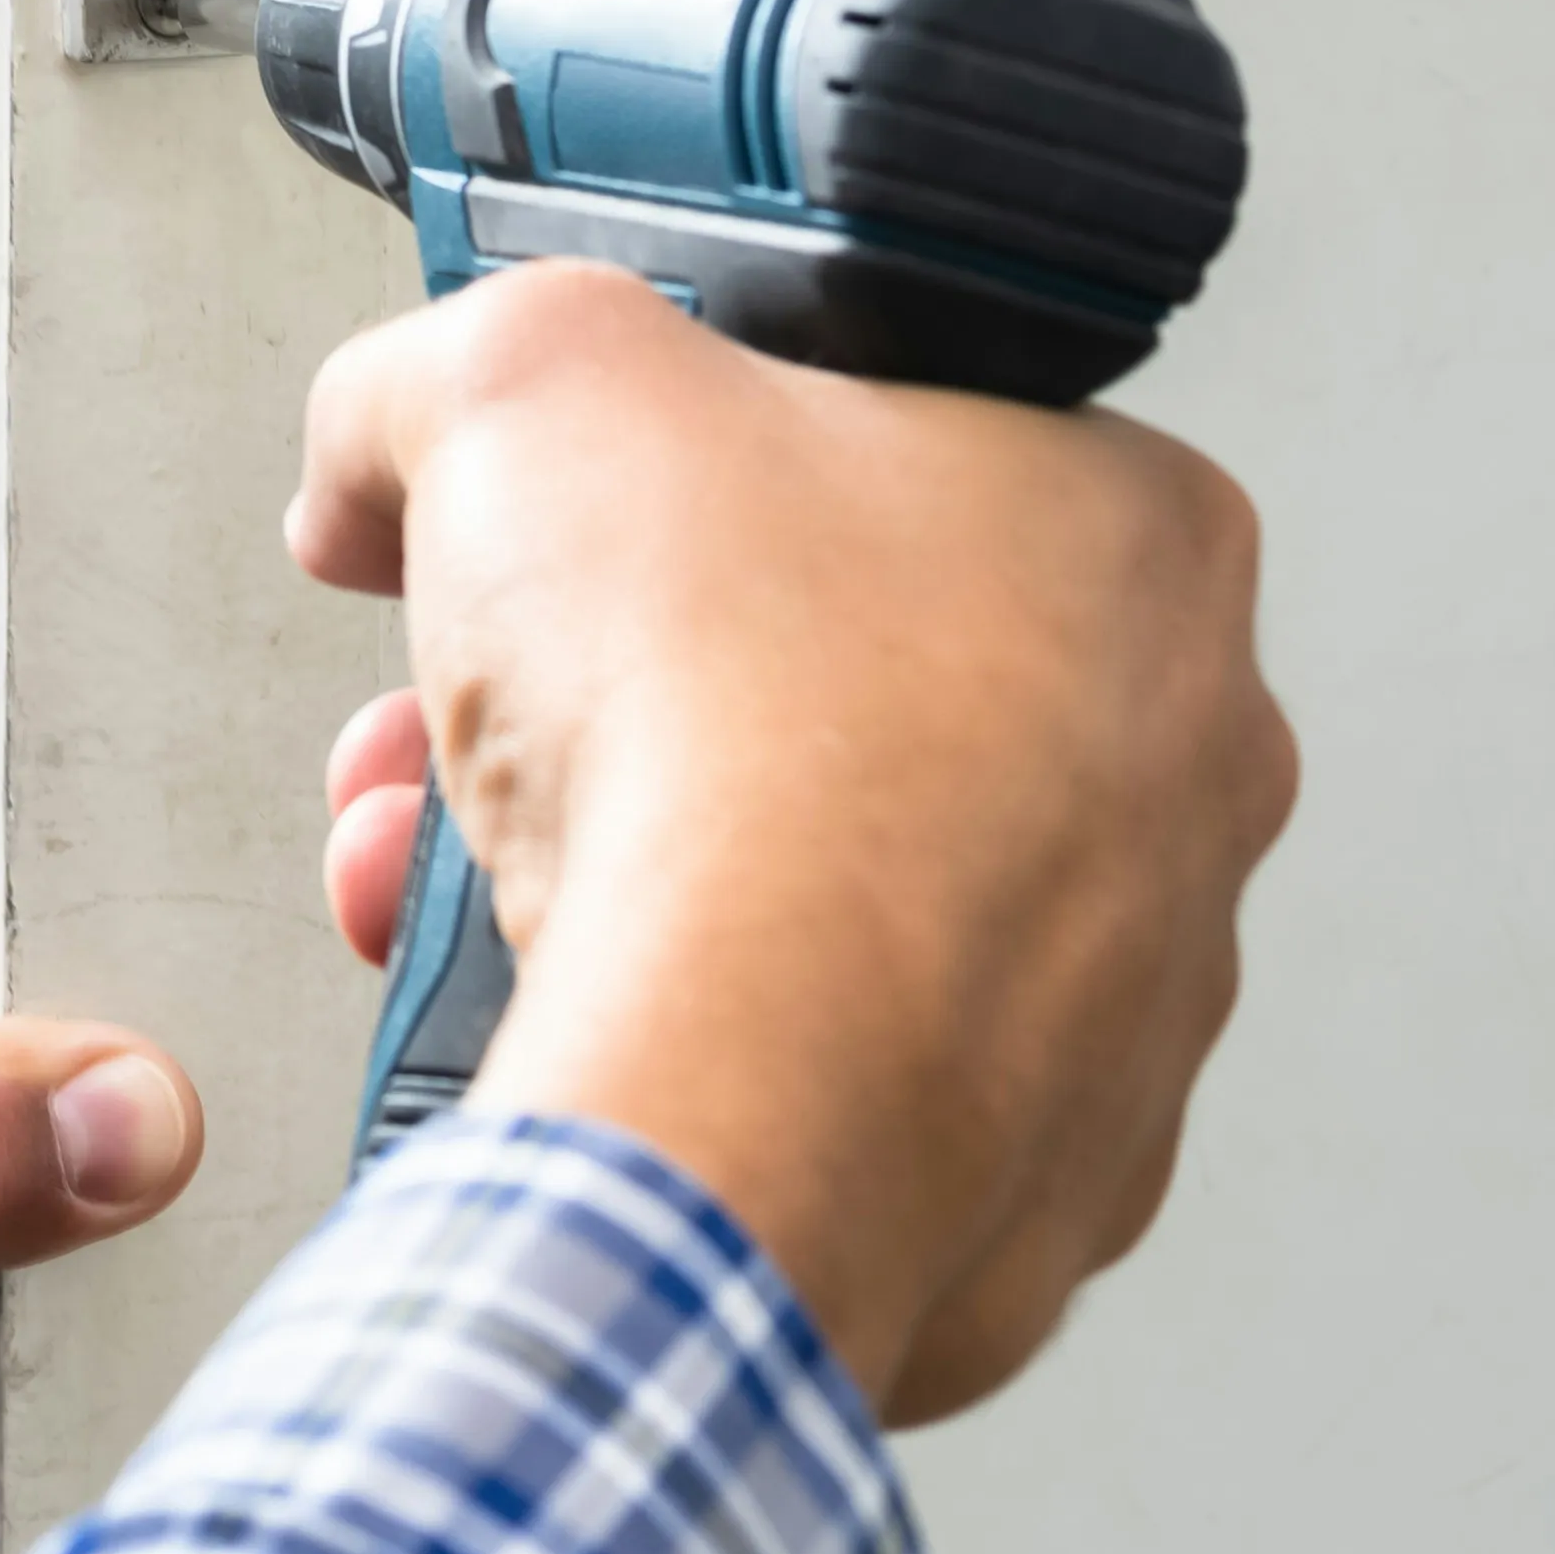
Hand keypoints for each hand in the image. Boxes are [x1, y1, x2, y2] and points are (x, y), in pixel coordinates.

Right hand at [296, 266, 1294, 1428]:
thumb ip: (432, 380)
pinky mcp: (1036, 1173)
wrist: (746, 1087)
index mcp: (1138, 541)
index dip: (659, 486)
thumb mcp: (517, 384)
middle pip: (811, 682)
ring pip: (809, 887)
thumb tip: (376, 459)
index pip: (873, 458)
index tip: (547, 536)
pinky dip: (682, 1034)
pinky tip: (568, 995)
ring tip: (466, 868)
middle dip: (593, 698)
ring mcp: (1124, 992)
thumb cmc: (731, 736)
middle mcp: (1179, 769)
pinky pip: (822, 1068)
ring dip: (604, 862)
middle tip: (478, 714)